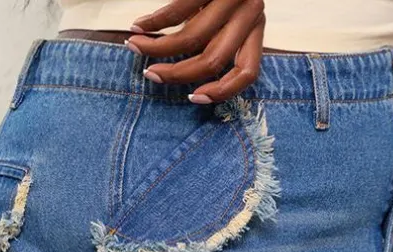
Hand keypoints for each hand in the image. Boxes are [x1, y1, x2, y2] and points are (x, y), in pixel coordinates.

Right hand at [125, 0, 265, 103]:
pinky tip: (138, 26)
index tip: (193, 99)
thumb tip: (187, 70)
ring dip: (158, 48)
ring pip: (192, 40)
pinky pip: (177, 10)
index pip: (247, 71)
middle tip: (151, 75)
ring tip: (136, 46)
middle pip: (212, 61)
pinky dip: (154, 23)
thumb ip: (220, 37)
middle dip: (176, 74)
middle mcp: (250, 11)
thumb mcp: (230, 11)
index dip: (221, 92)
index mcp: (257, 24)